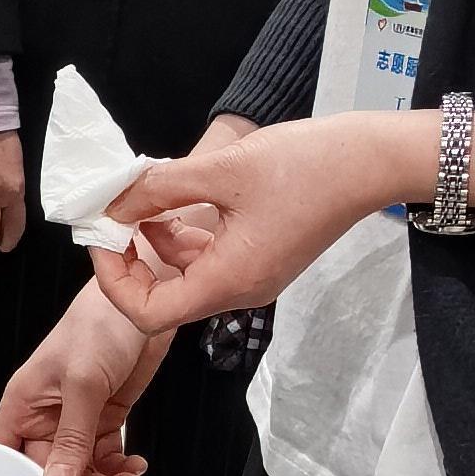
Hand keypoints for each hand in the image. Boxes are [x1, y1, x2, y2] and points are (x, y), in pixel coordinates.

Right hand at [0, 284, 164, 475]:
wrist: (147, 300)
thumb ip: (72, 437)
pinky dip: (119, 467)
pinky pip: (103, 457)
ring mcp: (75, 419)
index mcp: (23, 404)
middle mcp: (45, 416)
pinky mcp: (103, 417)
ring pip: (78, 470)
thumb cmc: (100, 322)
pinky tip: (133, 464)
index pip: (4, 457)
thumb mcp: (83, 382)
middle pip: (45, 472)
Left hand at [84, 117, 417, 335]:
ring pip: (184, 275)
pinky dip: (183, 234)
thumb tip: (113, 201)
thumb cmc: (306, 165)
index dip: (114, 281)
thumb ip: (159, 188)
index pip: (148, 314)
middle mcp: (240, 290)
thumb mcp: (221, 170)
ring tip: (143, 196)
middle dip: (130, 259)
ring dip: (155, 241)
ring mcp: (252, 277)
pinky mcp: (261, 259)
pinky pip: (208, 259)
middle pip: (163, 299)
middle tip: (113, 215)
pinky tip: (175, 198)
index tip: (104, 236)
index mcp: (229, 280)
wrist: (370, 160)